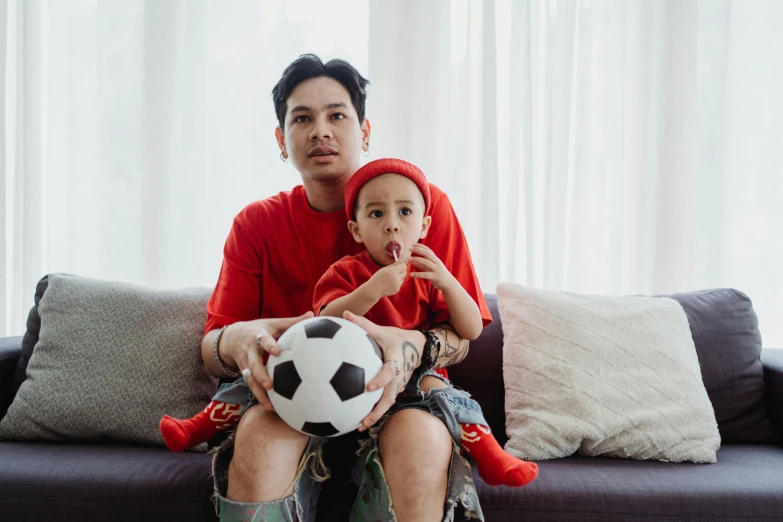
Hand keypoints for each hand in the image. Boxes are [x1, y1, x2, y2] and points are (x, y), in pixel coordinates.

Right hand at [223, 311, 313, 411]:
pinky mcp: (245, 375)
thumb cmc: (259, 329)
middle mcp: (249, 352)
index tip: (277, 352)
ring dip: (259, 394)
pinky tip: (272, 408)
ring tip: (271, 406)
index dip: (269, 346)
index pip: (263, 340)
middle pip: (253, 365)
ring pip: (250, 380)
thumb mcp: (273, 323)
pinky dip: (260, 397)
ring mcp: (245, 365)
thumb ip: (292, 321)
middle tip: (270, 386)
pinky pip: (252, 387)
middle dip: (260, 376)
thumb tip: (311, 314)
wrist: (231, 338)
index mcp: (257, 336)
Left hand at [343, 310, 423, 431]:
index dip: (381, 380)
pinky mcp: (395, 390)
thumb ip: (363, 324)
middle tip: (363, 421)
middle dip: (378, 410)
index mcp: (395, 361)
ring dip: (375, 415)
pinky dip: (375, 411)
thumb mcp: (382, 330)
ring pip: (388, 403)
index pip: (390, 372)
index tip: (369, 387)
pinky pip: (385, 402)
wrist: (417, 347)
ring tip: (359, 426)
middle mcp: (399, 376)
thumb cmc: (395, 338)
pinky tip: (359, 419)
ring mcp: (398, 385)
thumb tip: (344, 313)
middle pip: (390, 397)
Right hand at [367, 259, 406, 298]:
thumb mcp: (384, 269)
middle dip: (401, 271)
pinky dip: (397, 282)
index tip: (399, 266)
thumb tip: (401, 260)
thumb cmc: (377, 278)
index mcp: (392, 271)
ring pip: (403, 278)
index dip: (401, 265)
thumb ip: (393, 265)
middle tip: (395, 272)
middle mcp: (396, 278)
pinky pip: (400, 284)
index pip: (403, 266)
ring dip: (400, 277)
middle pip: (405, 272)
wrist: (374, 290)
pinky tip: (390, 283)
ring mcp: (397, 285)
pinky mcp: (397, 290)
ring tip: (392, 278)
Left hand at [409, 244, 456, 290]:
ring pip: (426, 262)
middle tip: (410, 248)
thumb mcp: (431, 268)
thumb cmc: (439, 274)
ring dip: (417, 259)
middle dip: (418, 250)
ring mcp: (436, 269)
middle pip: (427, 254)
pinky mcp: (435, 277)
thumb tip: (413, 262)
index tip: (413, 244)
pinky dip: (418, 274)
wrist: (448, 283)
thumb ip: (423, 265)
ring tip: (409, 259)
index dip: (421, 246)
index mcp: (436, 259)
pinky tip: (411, 274)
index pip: (428, 250)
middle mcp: (436, 262)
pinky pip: (425, 274)